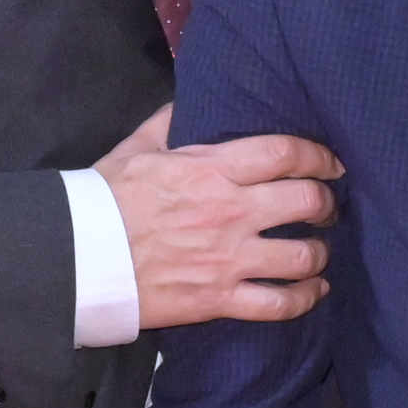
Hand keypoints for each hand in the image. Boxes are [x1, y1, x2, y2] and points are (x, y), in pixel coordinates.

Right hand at [100, 105, 335, 328]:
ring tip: (318, 250)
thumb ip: (168, 123)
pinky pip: (279, 304)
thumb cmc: (104, 199)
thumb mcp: (134, 149)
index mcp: (211, 170)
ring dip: (320, 252)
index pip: (285, 154)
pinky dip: (305, 299)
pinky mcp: (220, 299)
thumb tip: (186, 103)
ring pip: (303, 256)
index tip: (329, 162)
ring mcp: (229, 259)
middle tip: (326, 206)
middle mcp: (231, 212)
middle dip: (326, 202)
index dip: (318, 155)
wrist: (77, 257)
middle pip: (306, 201)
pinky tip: (313, 292)